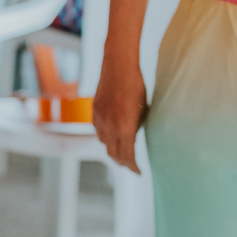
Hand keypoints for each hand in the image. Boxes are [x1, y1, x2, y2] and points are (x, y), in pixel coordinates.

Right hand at [92, 51, 147, 173]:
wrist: (118, 65)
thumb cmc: (136, 84)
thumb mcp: (143, 108)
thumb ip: (136, 126)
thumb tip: (133, 136)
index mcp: (125, 128)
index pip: (128, 156)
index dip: (133, 167)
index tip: (138, 172)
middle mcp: (110, 127)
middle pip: (113, 154)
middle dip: (122, 162)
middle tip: (130, 165)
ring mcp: (99, 120)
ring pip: (104, 143)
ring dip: (113, 149)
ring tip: (121, 150)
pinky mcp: (93, 112)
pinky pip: (98, 130)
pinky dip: (105, 136)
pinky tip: (111, 133)